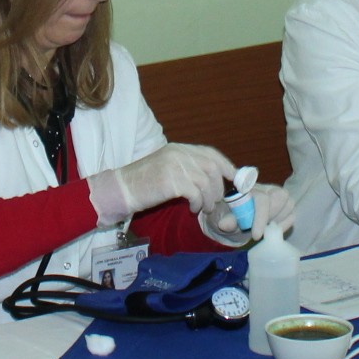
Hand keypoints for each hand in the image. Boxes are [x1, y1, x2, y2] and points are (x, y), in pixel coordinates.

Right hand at [89, 143, 232, 223]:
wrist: (122, 189)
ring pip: (206, 183)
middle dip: (219, 188)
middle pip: (212, 168)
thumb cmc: (145, 183)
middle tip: (216, 202)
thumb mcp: (168, 168)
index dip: (226, 166)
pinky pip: (196, 193)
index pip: (210, 153)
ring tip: (203, 208)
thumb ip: (188, 168)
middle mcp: (178, 153)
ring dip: (209, 199)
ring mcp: (174, 166)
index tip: (235, 180)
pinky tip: (193, 209)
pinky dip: (198, 203)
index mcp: (179, 148)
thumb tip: (214, 178)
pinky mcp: (171, 181)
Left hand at [196, 182, 295, 245]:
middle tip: (259, 231)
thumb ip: (228, 220)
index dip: (260, 218)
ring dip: (277, 221)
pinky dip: (283, 225)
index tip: (256, 236)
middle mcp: (266, 187)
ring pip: (288, 204)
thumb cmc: (233, 213)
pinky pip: (292, 215)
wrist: (238, 217)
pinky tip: (271, 230)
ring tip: (264, 229)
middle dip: (271, 217)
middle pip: (280, 196)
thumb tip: (224, 225)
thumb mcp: (227, 217)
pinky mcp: (287, 205)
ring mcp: (279, 194)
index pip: (261, 198)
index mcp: (250, 186)